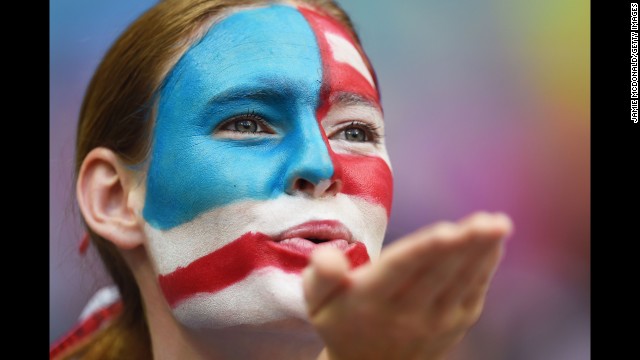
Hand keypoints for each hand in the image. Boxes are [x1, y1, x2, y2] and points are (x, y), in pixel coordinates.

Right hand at [303, 212, 512, 359]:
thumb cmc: (342, 320)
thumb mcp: (318, 301)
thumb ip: (320, 275)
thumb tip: (328, 257)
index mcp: (371, 301)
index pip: (400, 270)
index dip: (424, 249)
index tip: (448, 230)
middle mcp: (406, 314)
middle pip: (439, 274)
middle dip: (465, 246)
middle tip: (490, 221)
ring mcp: (435, 323)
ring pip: (462, 282)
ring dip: (482, 252)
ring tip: (499, 224)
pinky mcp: (455, 325)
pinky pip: (474, 293)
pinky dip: (486, 266)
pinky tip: (494, 242)